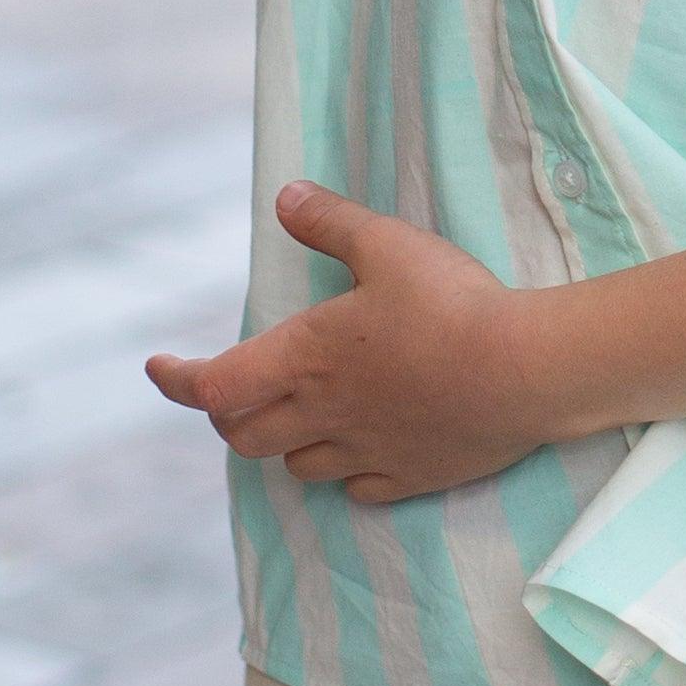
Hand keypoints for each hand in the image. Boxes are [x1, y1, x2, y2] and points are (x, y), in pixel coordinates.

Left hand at [147, 183, 561, 502]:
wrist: (525, 371)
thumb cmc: (452, 304)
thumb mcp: (389, 245)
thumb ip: (331, 223)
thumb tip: (286, 199)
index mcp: (307, 358)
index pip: (213, 385)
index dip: (176, 381)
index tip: (160, 366)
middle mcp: (325, 413)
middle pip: (244, 438)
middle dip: (228, 417)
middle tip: (232, 391)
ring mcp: (366, 450)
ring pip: (296, 466)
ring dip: (285, 443)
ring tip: (299, 416)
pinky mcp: (410, 475)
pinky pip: (356, 487)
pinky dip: (344, 470)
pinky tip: (360, 449)